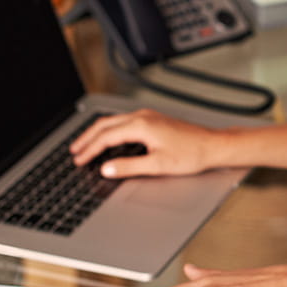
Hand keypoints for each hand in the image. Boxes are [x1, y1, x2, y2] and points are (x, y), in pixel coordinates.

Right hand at [70, 109, 219, 177]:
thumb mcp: (157, 166)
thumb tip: (106, 169)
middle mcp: (142, 117)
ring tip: (85, 145)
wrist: (212, 146)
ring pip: (113, 121)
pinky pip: (123, 122)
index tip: (78, 160)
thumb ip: (129, 167)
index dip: (89, 150)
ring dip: (97, 133)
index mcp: (141, 126)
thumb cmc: (191, 154)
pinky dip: (109, 131)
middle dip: (87, 138)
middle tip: (74, 151)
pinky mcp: (153, 120)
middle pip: (105, 125)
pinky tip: (108, 140)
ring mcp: (148, 117)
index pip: (106, 137)